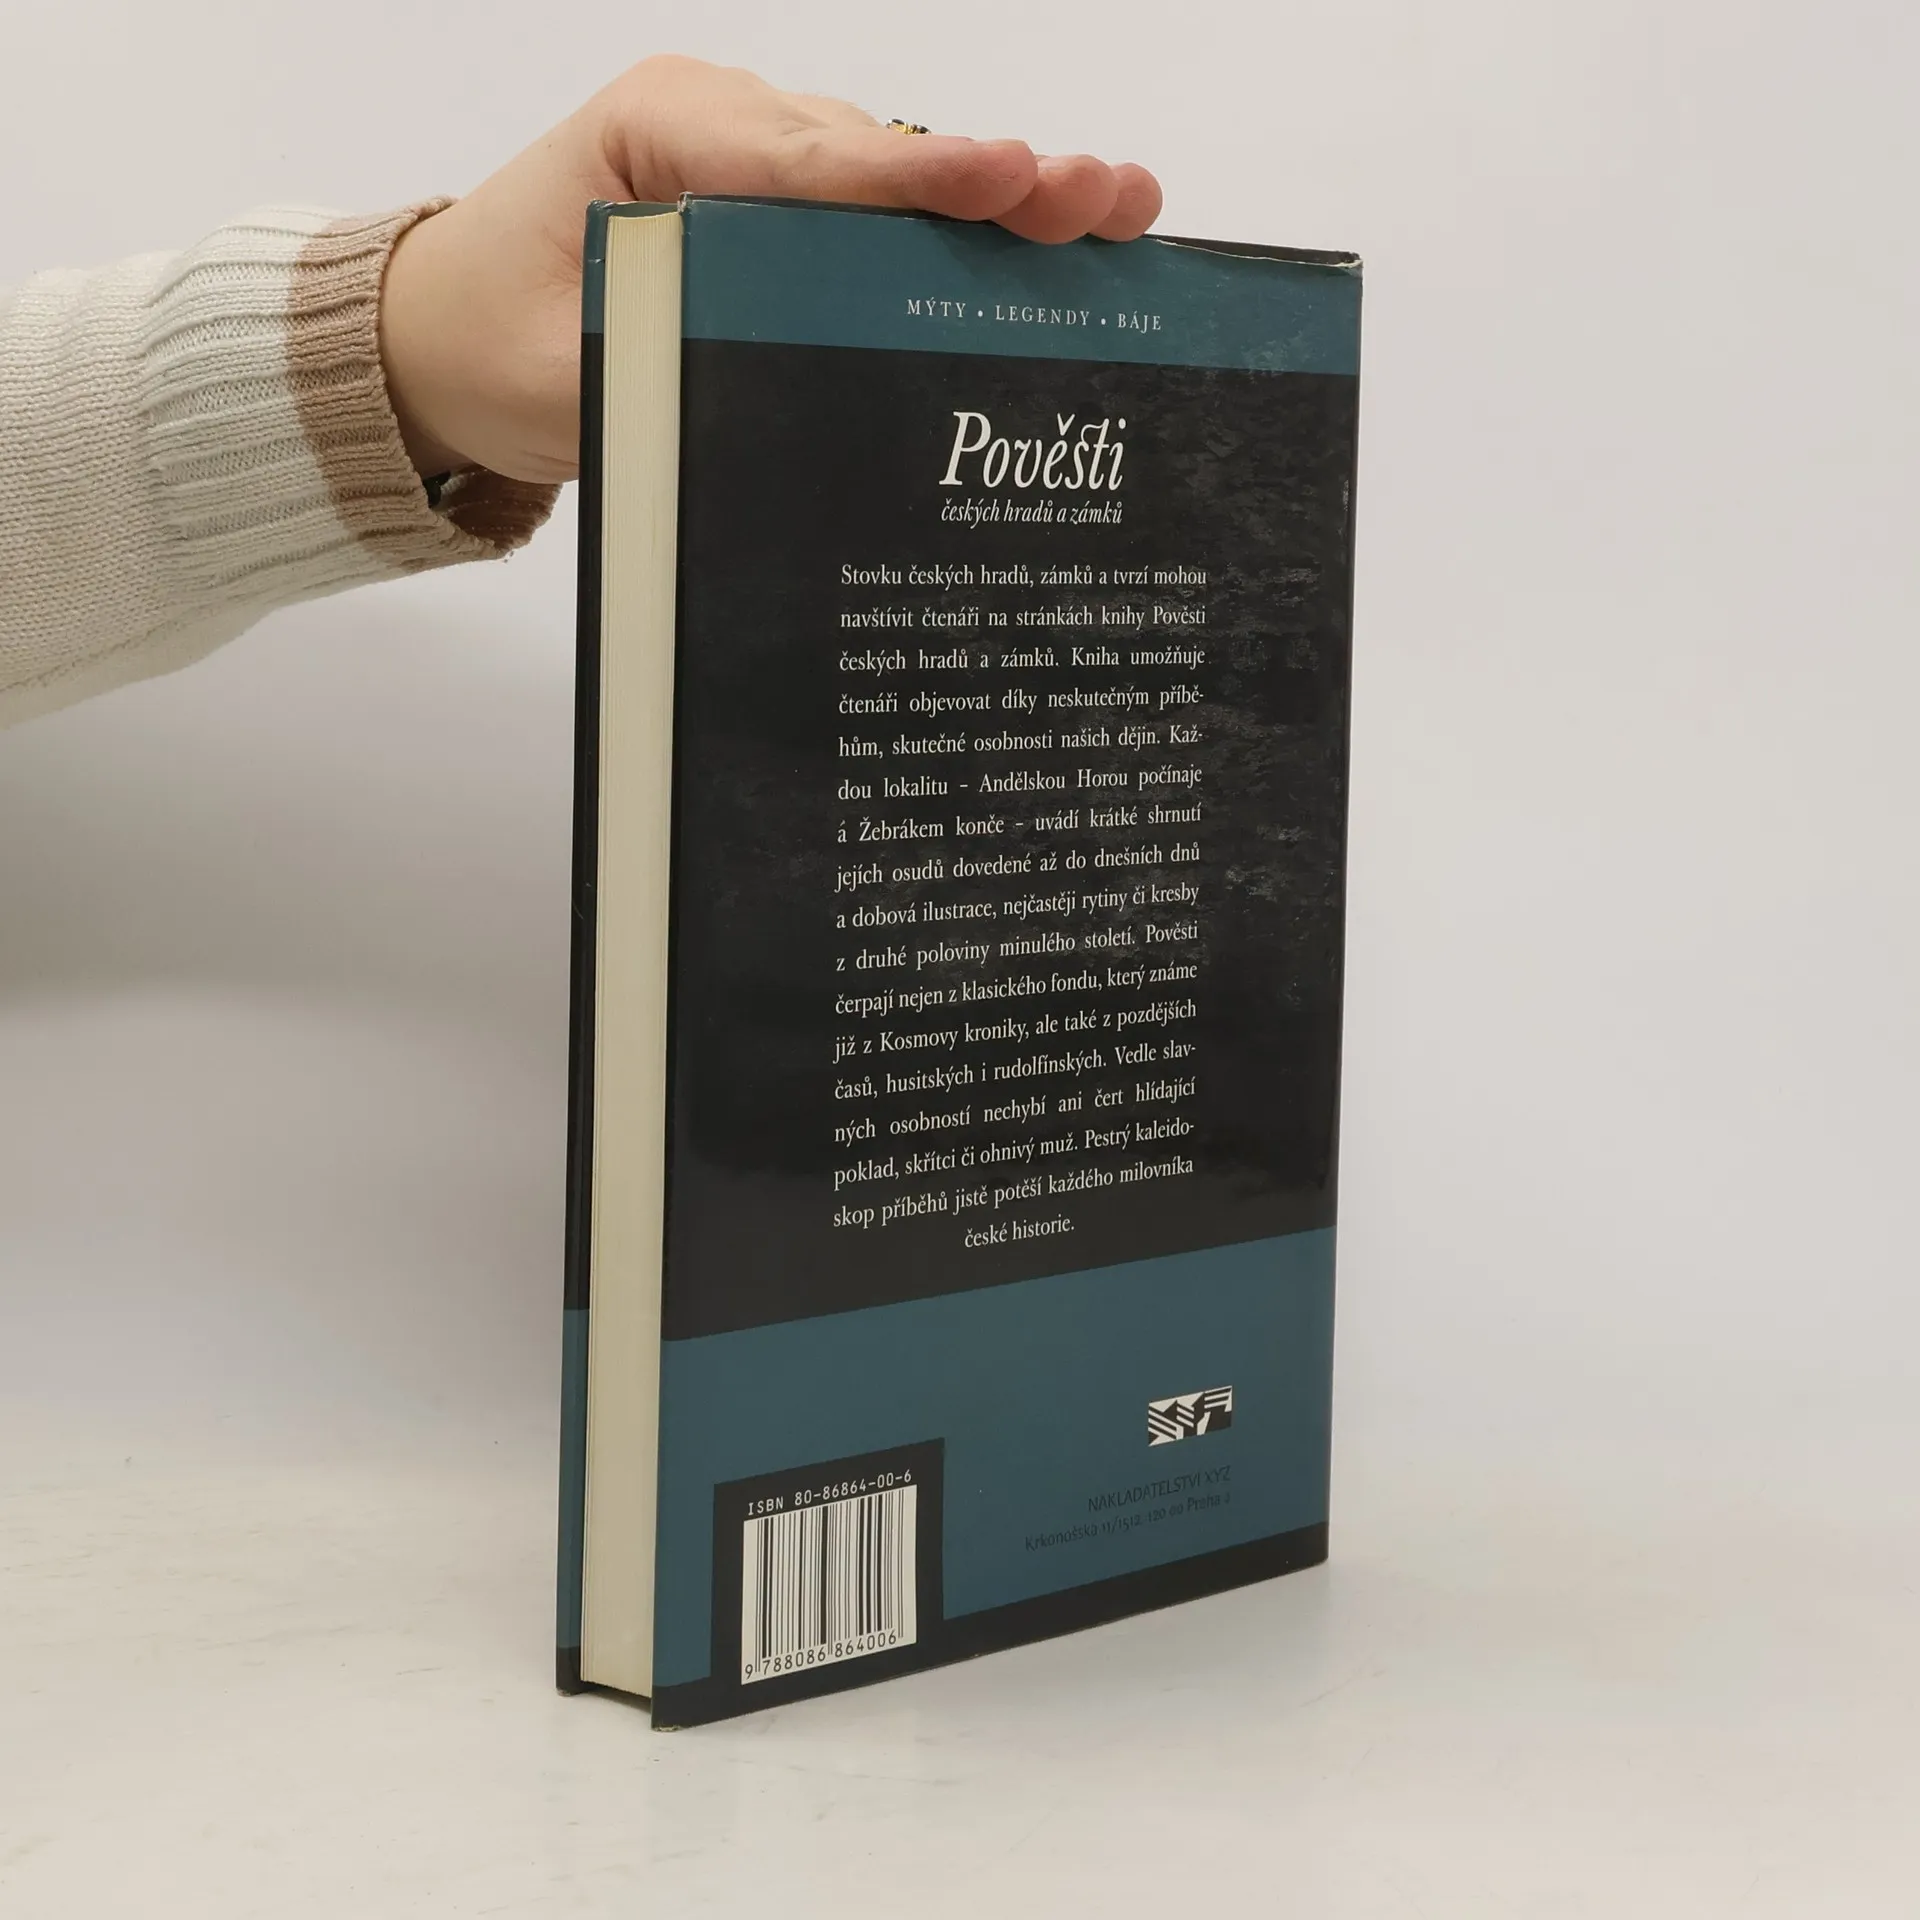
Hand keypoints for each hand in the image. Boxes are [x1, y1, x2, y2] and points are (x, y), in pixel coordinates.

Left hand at [378, 55, 1162, 485]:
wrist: (431, 338)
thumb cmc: (484, 342)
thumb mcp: (564, 374)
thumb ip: (663, 372)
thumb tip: (785, 398)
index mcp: (661, 140)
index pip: (809, 164)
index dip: (919, 181)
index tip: (1012, 181)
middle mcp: (721, 131)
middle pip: (877, 160)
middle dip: (996, 183)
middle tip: (1107, 197)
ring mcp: (754, 165)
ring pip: (892, 183)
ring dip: (999, 206)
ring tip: (1114, 213)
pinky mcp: (772, 212)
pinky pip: (876, 217)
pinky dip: (958, 237)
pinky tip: (1046, 250)